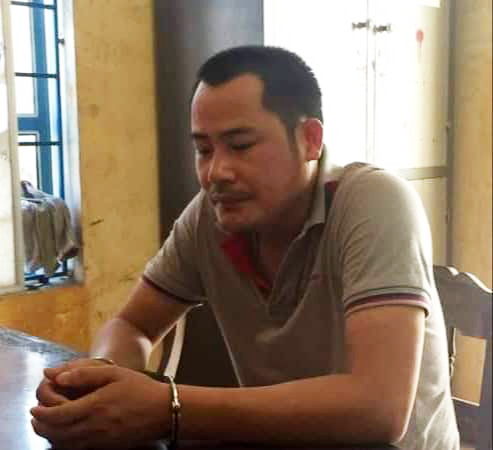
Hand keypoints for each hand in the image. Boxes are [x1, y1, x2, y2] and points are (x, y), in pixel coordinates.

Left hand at [31, 365, 169, 448]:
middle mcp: (94, 426)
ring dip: (50, 437)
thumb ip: (85, 374)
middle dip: (41, 427)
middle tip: (35, 418)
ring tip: (46, 427)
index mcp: (95, 406)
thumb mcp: (115, 373)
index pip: (57, 415)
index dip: (41, 413)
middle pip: (56, 434)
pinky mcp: (106, 447)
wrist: (163, 410)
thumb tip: (58, 376)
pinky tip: (65, 435)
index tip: (34, 407)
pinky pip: (77, 449)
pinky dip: (64, 444)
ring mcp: (100, 440)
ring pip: (65, 444)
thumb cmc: (140, 388)